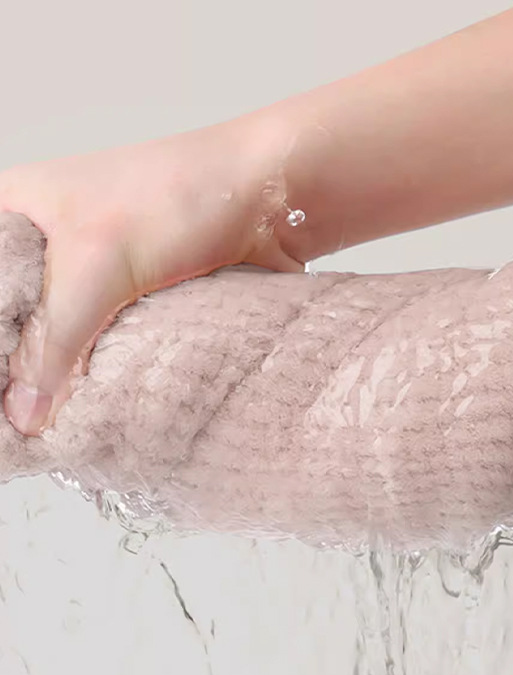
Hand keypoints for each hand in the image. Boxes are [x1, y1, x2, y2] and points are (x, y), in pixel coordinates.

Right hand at [0, 121, 302, 434]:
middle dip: (23, 370)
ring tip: (60, 425)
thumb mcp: (97, 263)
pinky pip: (113, 345)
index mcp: (16, 215)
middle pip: (20, 323)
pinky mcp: (143, 300)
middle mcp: (53, 247)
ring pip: (69, 339)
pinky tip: (104, 403)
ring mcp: (101, 275)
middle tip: (28, 422)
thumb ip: (55, 339)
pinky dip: (110, 372)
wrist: (271, 198)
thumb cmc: (180, 194)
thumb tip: (24, 413)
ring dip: (69, 377)